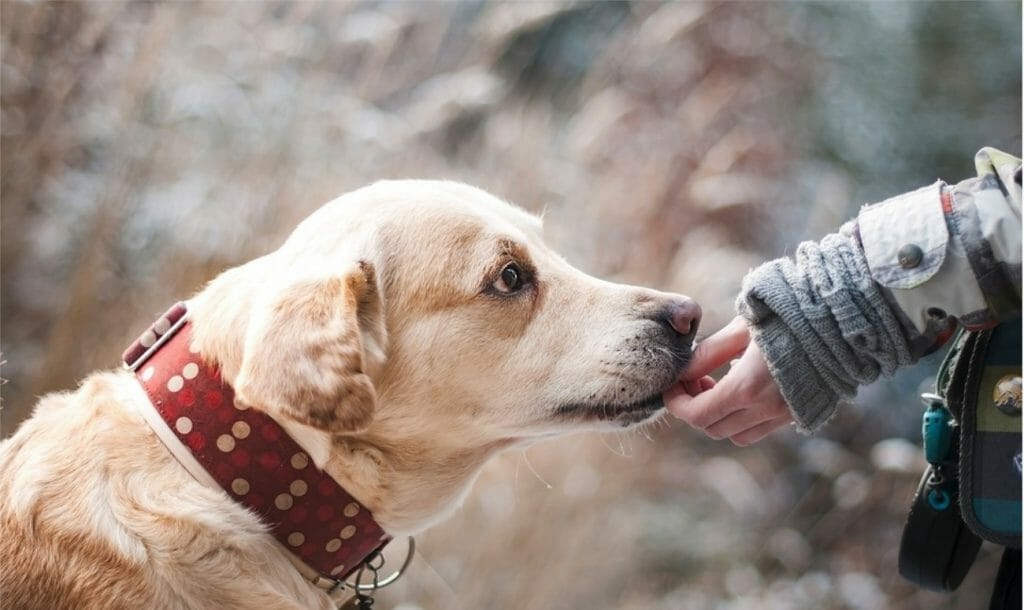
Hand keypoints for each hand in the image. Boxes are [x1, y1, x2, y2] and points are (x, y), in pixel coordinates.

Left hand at [664, 316, 792, 444]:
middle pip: (712, 428)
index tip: (672, 386)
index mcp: (748, 387)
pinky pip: (760, 429)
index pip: (697, 415)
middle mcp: (766, 409)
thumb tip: (682, 371)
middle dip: (695, 408)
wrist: (842, 320)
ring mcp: (785, 415)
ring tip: (718, 384)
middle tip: (695, 379)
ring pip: (736, 435)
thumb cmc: (788, 315)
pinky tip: (744, 387)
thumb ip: (708, 353)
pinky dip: (742, 418)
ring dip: (719, 416)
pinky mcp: (799, 414)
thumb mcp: (741, 328)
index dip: (677, 404)